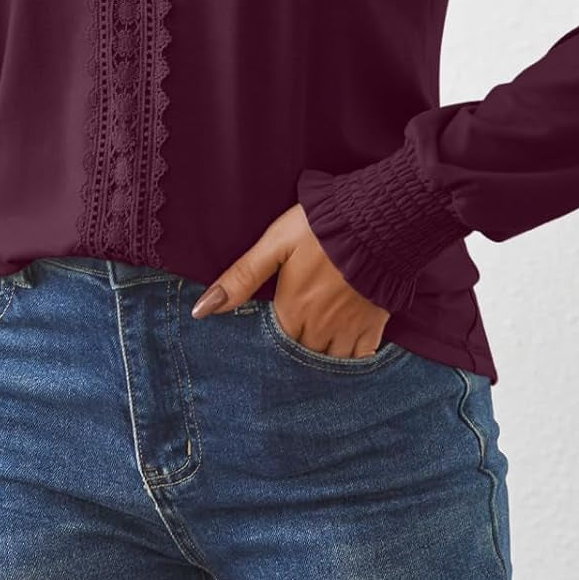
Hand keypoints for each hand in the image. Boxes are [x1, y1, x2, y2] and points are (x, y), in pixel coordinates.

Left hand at [191, 204, 390, 359]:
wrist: (378, 218)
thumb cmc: (321, 227)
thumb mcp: (274, 245)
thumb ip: (241, 278)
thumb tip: (201, 310)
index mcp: (292, 310)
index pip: (274, 344)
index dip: (270, 343)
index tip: (271, 337)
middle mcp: (318, 327)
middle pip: (301, 355)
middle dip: (295, 352)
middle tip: (294, 344)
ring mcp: (348, 329)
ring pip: (330, 361)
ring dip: (322, 358)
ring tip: (317, 347)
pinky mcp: (374, 323)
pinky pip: (362, 357)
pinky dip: (353, 360)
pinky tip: (347, 351)